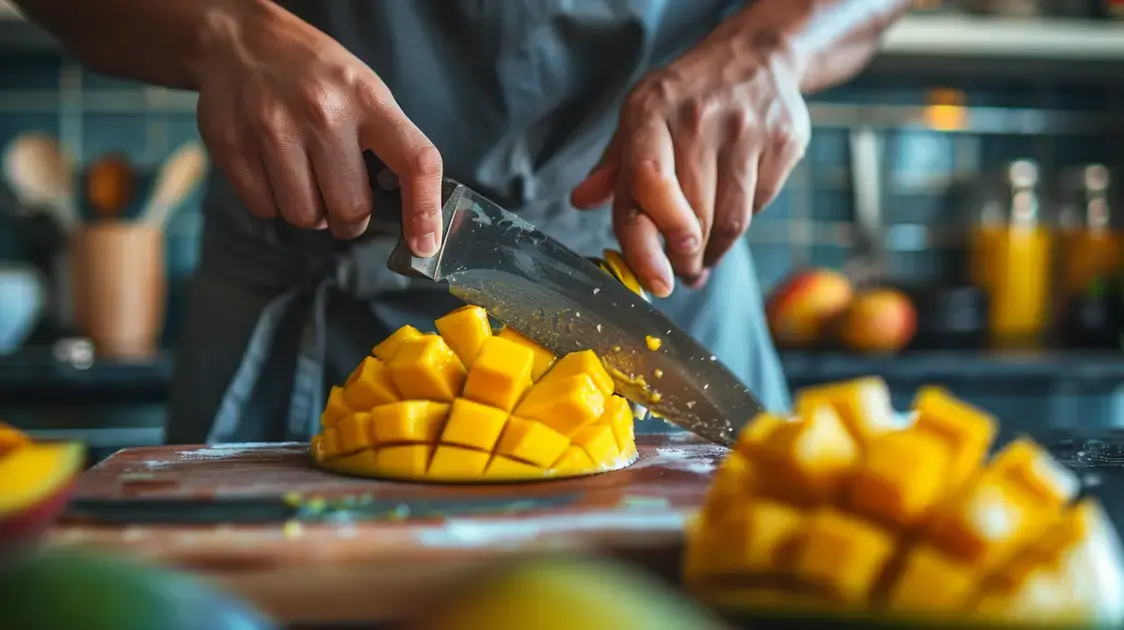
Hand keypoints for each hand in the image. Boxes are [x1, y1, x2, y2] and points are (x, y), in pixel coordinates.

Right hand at [194, 3, 442, 254]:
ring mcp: (273, 129)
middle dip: (350, 219)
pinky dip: (273, 203)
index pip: (415, 162)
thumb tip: (412, 213)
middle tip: (342, 202)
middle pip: (350, 209)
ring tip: (305, 180)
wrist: (241, 42)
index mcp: (368, 100)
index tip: (424, 245)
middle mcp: (322, 113)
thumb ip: (389, 143)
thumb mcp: (365, 90)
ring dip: (310, 213)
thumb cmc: (315, 75)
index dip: (424, 210)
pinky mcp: (232, 145)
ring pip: (304, 217)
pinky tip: (274, 172)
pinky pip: (264, 209)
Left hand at [570, 31, 810, 296]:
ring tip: (701, 260)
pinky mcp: (782, 142)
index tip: (656, 279)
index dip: (648, 240)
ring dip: (712, 253)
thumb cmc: (687, 98)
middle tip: (679, 273)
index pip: (647, 181)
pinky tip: (730, 217)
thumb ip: (615, 164)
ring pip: (730, 220)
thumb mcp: (642, 116)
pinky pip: (759, 206)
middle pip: (692, 215)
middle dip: (683, 258)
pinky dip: (741, 225)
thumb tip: (582, 200)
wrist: (756, 58)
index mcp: (651, 112)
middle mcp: (698, 118)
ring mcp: (745, 130)